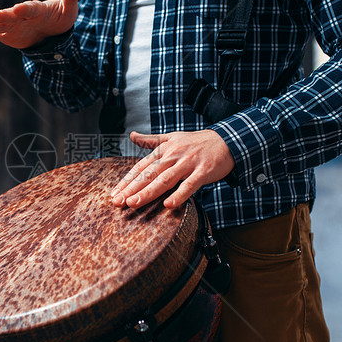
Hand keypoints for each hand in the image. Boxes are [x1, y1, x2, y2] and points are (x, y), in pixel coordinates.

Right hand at [0, 0, 82, 48]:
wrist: (51, 30)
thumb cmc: (60, 17)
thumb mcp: (68, 9)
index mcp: (36, 9)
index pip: (30, 9)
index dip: (25, 9)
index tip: (18, 9)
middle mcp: (21, 15)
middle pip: (11, 16)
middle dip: (4, 16)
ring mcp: (13, 25)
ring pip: (0, 25)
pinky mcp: (7, 35)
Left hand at [110, 130, 234, 209]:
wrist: (227, 140)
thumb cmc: (197, 142)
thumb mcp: (172, 137)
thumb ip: (151, 140)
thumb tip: (131, 136)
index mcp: (163, 150)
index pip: (141, 167)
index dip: (127, 181)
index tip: (114, 194)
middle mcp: (173, 156)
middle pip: (149, 174)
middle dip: (131, 189)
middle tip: (118, 202)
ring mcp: (188, 164)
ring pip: (165, 179)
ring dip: (148, 192)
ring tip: (134, 203)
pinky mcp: (203, 172)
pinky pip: (189, 185)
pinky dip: (179, 195)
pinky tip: (168, 205)